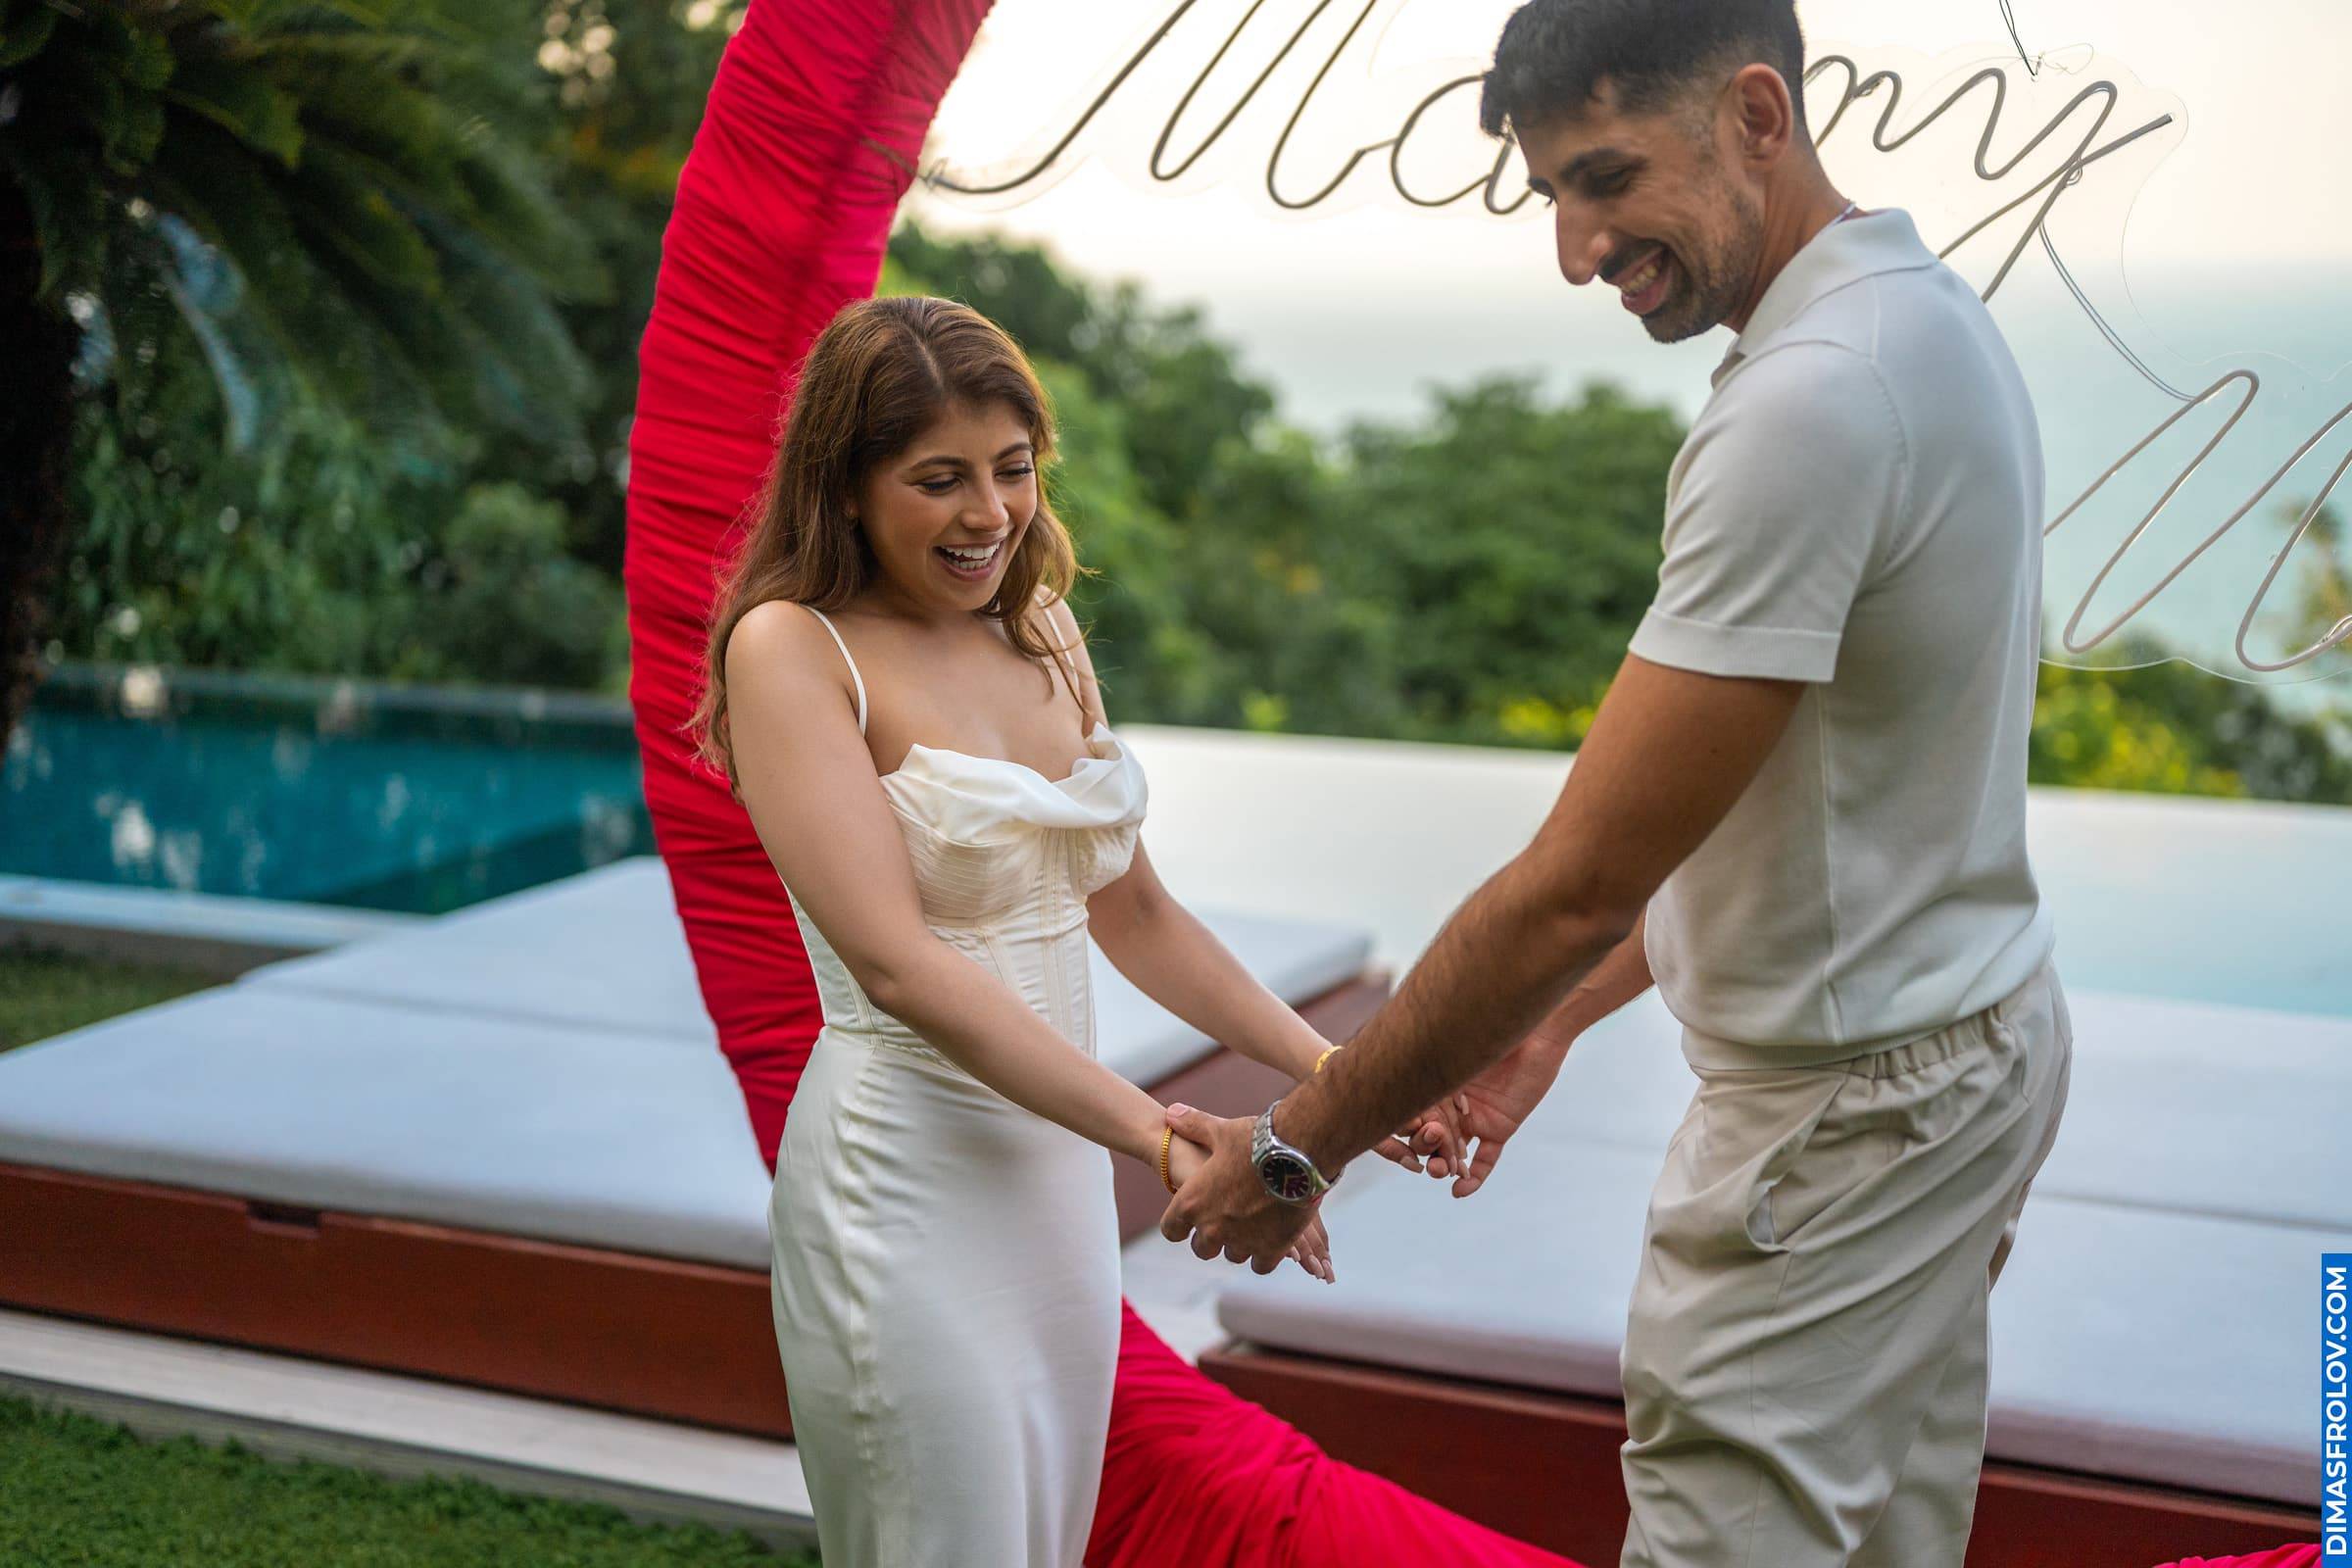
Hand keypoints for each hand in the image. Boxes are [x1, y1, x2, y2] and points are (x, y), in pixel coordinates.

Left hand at [1158, 1104, 1317, 1275]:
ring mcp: (1241, 1242)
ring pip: (1233, 1255)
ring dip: (1238, 1244)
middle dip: (1209, 1238)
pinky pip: (1260, 1265)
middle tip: (1224, 1221)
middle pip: (1202, 1249)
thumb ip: (1194, 1126)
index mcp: (1191, 1203)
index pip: (1171, 1230)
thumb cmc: (1255, 1140)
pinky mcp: (1271, 1249)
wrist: (1298, 1155)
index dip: (1178, 1225)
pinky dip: (1263, 1256)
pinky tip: (1269, 1240)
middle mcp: (1212, 1229)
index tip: (1187, 1219)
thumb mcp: (1221, 1130)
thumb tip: (1171, 1113)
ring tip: (1250, 1226)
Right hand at [1403, 1031, 1569, 1196]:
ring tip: (1443, 1173)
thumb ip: (1431, 1063)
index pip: (1414, 1113)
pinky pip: (1485, 1158)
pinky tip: (1461, 1191)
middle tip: (1429, 1150)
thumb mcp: (1457, 1046)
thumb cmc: (1496, 1030)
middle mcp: (1451, 1103)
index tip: (1408, 1129)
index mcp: (1436, 1083)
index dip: (1408, 1126)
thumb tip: (1389, 1064)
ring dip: (1446, 1165)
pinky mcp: (1500, 1128)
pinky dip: (1474, 1177)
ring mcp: (1475, 1118)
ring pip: (1455, 1150)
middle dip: (1426, 1147)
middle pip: (1431, 1135)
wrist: (1538, 1031)